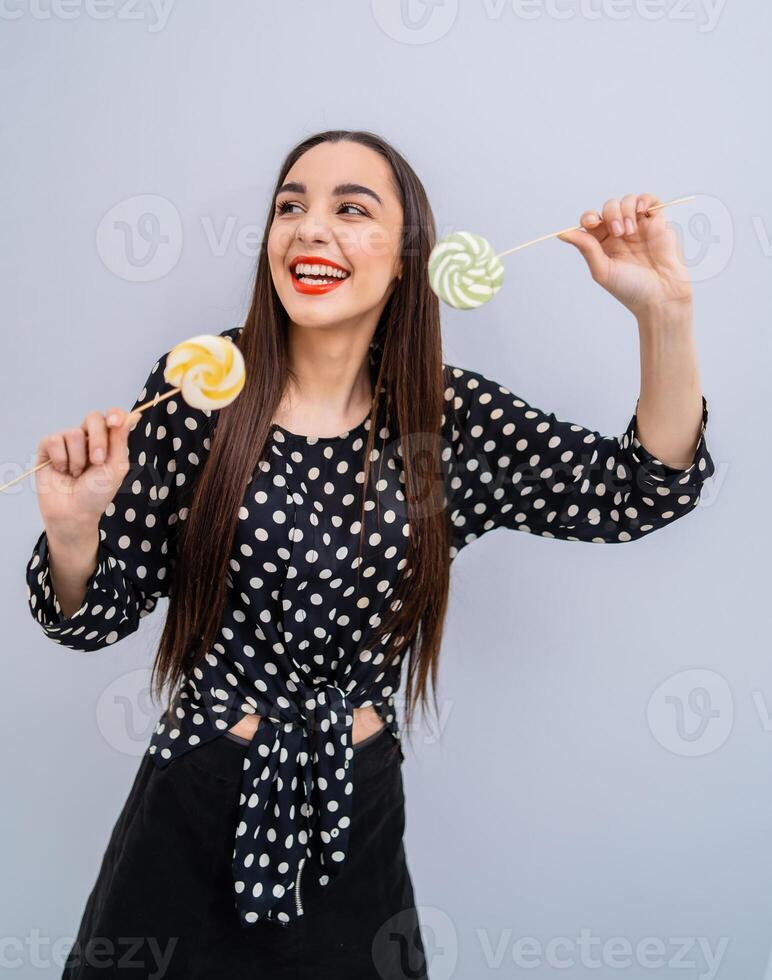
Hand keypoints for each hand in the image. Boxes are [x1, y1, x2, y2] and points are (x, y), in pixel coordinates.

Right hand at [34, 407, 141, 535]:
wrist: (74, 512)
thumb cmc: (97, 494)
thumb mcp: (116, 467)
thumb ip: (121, 440)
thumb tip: (133, 415)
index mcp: (107, 441)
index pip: (111, 416)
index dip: (114, 414)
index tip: (115, 422)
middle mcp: (87, 438)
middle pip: (93, 418)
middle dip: (97, 439)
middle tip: (97, 461)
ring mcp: (67, 442)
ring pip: (73, 433)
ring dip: (78, 458)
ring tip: (77, 474)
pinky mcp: (48, 448)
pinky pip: (54, 440)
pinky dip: (61, 459)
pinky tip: (62, 471)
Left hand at [557, 193, 692, 317]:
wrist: (660, 295)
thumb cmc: (630, 288)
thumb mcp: (602, 270)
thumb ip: (585, 248)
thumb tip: (561, 234)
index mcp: (603, 244)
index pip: (591, 221)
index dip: (589, 217)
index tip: (591, 222)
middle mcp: (620, 233)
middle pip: (609, 208)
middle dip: (611, 214)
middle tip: (619, 233)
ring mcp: (639, 226)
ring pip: (627, 201)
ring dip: (626, 210)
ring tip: (630, 231)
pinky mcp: (657, 222)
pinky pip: (649, 200)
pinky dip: (644, 199)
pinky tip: (641, 210)